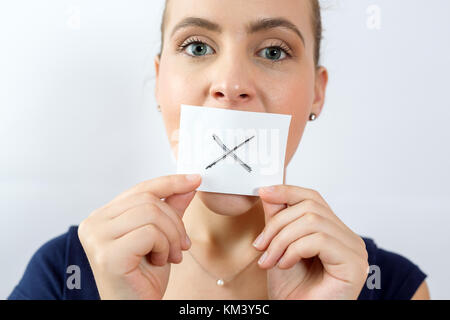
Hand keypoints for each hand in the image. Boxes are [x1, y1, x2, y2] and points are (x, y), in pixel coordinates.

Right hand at [78, 174, 201, 299]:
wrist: (135, 307)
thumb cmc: (143, 277)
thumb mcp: (162, 236)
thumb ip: (171, 210)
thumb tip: (188, 185)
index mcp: (104, 216)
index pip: (141, 189)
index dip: (170, 182)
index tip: (194, 179)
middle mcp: (94, 223)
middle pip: (148, 200)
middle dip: (175, 222)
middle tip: (181, 245)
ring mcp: (97, 238)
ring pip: (151, 213)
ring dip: (171, 236)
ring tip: (170, 255)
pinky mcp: (108, 254)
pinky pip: (150, 233)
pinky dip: (164, 247)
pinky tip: (159, 261)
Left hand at [254, 185, 368, 299]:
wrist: (297, 315)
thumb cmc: (292, 291)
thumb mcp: (278, 247)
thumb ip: (277, 220)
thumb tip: (269, 193)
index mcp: (333, 231)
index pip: (313, 198)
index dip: (287, 191)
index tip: (263, 192)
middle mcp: (347, 237)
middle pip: (310, 206)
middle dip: (278, 223)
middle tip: (260, 246)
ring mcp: (354, 249)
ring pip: (312, 221)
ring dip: (282, 239)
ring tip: (271, 260)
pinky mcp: (354, 263)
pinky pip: (319, 240)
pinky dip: (295, 250)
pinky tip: (286, 265)